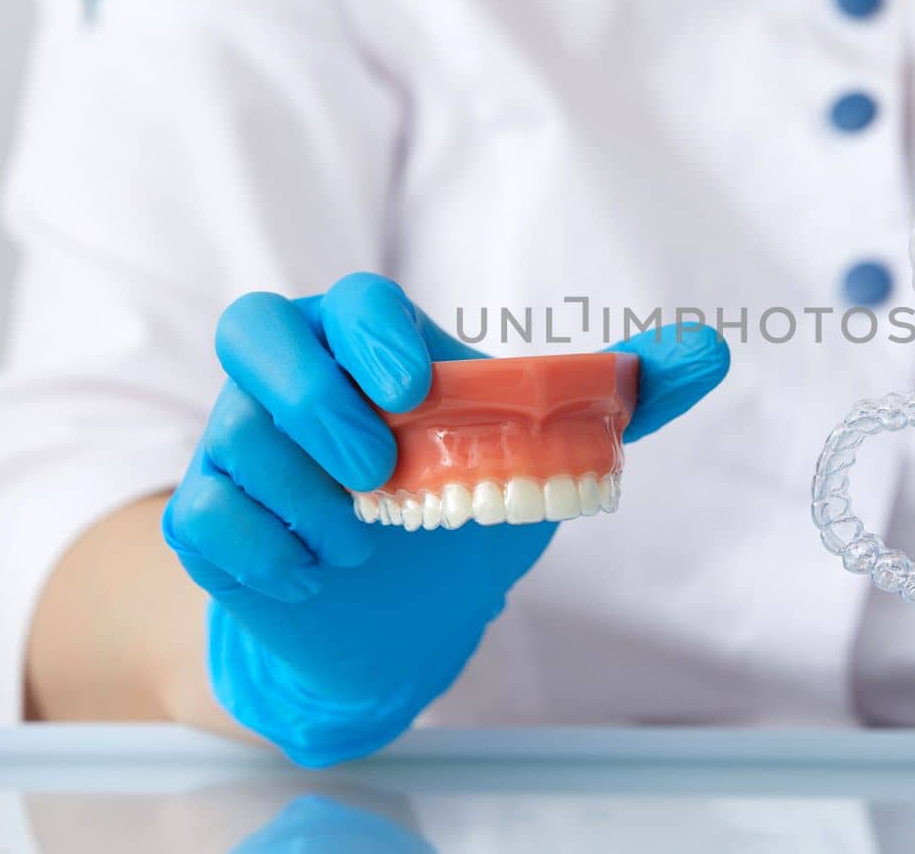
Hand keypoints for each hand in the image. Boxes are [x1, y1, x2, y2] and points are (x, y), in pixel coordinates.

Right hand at [163, 273, 728, 764]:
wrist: (399, 615)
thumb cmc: (466, 505)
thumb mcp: (545, 452)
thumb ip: (621, 397)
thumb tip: (713, 348)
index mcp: (368, 346)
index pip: (347, 298)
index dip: (369, 332)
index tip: (414, 390)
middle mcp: (291, 379)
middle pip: (252, 330)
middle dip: (310, 399)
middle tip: (377, 473)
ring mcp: (237, 445)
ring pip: (234, 441)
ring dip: (307, 503)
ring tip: (365, 544)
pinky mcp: (208, 520)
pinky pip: (202, 519)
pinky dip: (264, 554)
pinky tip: (317, 577)